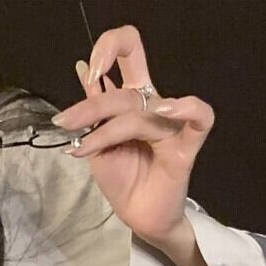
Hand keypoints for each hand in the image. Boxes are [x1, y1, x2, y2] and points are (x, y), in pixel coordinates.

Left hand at [50, 24, 214, 244]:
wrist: (137, 217)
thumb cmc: (122, 180)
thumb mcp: (96, 142)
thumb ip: (93, 110)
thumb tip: (82, 68)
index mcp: (134, 99)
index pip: (130, 51)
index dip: (109, 48)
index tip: (88, 72)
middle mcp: (154, 105)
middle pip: (128, 85)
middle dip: (92, 105)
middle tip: (65, 123)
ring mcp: (171, 124)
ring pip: (140, 111)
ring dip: (104, 131)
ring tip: (83, 149)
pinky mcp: (186, 146)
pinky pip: (200, 117)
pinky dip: (188, 108)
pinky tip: (166, 111)